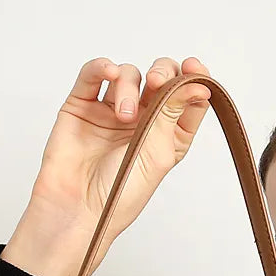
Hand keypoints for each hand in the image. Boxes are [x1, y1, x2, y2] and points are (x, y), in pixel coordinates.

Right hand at [31, 55, 211, 239]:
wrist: (77, 207)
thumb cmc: (119, 193)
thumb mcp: (158, 153)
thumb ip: (173, 112)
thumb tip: (198, 83)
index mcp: (167, 136)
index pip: (186, 98)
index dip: (193, 78)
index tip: (193, 68)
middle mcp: (141, 122)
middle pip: (159, 79)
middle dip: (162, 72)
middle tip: (156, 82)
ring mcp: (111, 112)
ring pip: (128, 76)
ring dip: (129, 87)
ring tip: (124, 116)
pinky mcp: (82, 106)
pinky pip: (93, 74)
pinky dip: (102, 67)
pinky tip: (109, 72)